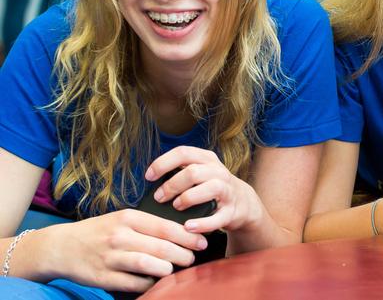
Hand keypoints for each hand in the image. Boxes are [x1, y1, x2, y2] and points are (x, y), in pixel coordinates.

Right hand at [47, 209, 206, 291]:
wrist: (61, 246)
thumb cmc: (98, 231)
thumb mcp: (122, 219)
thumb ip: (148, 224)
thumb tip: (182, 231)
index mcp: (128, 218)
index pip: (166, 227)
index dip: (188, 236)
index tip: (202, 241)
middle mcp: (120, 236)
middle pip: (162, 247)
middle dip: (183, 255)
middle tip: (192, 258)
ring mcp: (111, 257)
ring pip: (150, 265)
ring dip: (168, 269)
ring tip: (175, 269)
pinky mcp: (103, 277)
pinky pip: (134, 283)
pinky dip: (149, 283)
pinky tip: (155, 281)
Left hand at [145, 146, 264, 234]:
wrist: (244, 203)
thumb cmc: (212, 188)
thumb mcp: (200, 172)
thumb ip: (180, 172)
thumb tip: (151, 180)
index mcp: (207, 159)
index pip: (183, 153)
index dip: (163, 163)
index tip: (148, 177)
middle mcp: (219, 172)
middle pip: (193, 172)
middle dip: (172, 185)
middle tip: (159, 198)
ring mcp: (228, 191)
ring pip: (210, 188)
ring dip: (188, 198)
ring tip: (176, 207)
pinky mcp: (232, 211)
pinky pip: (218, 217)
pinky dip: (202, 223)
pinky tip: (188, 227)